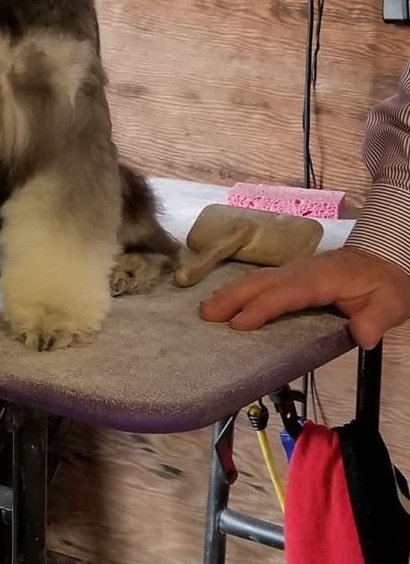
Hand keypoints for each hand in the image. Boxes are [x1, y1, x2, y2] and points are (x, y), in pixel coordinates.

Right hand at [198, 247, 409, 348]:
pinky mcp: (291, 274)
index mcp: (321, 279)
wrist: (386, 257)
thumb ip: (375, 320)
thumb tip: (362, 337)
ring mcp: (294, 270)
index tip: (238, 325)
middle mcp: (301, 271)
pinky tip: (225, 299)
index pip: (286, 294)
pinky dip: (239, 289)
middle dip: (232, 297)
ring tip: (205, 309)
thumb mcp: (390, 303)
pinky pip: (261, 280)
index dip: (261, 308)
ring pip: (256, 278)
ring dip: (230, 292)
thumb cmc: (384, 284)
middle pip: (261, 282)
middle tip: (205, 315)